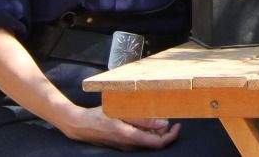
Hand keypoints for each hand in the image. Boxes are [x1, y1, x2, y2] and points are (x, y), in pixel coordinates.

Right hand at [56, 104, 180, 149]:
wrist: (80, 125)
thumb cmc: (100, 115)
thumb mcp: (122, 112)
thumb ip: (143, 119)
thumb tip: (164, 123)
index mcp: (130, 137)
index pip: (158, 143)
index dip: (171, 136)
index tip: (178, 125)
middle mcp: (129, 145)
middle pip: (154, 143)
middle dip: (164, 131)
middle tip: (166, 116)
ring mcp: (125, 146)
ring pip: (147, 142)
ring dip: (155, 131)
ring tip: (153, 115)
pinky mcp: (122, 144)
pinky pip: (139, 140)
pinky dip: (146, 132)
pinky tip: (142, 119)